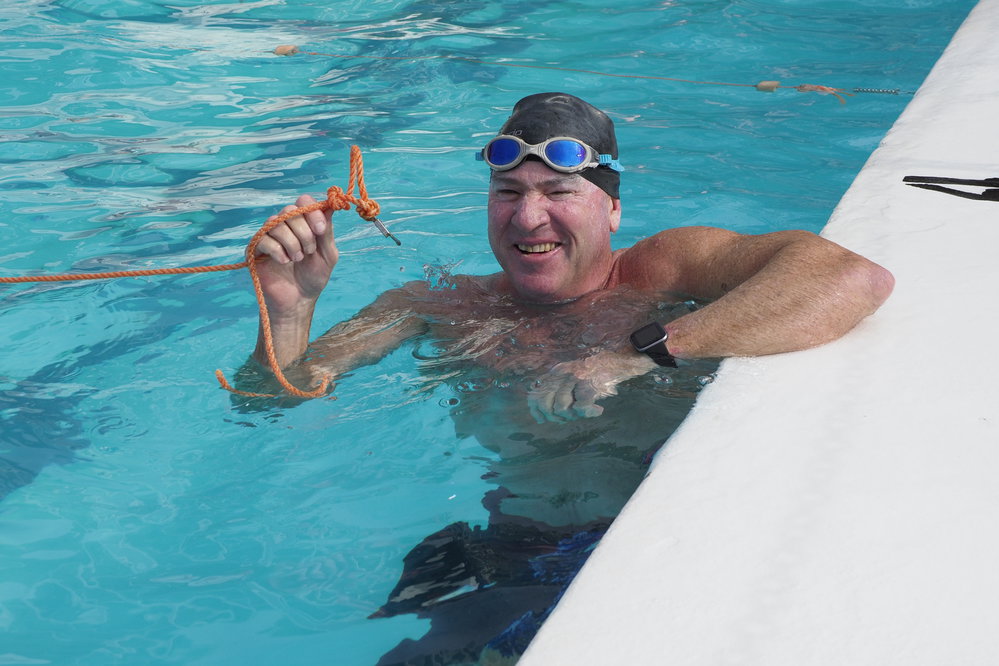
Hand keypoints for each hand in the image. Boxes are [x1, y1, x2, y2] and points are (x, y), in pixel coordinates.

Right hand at [254, 194, 338, 315]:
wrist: (298, 300)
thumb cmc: (313, 277)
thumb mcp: (327, 255)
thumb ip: (327, 232)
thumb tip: (329, 206)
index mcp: (303, 223)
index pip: (303, 201)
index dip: (312, 212)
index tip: (321, 230)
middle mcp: (285, 225)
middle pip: (290, 210)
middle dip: (304, 232)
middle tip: (309, 251)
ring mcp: (269, 235)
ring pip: (277, 223)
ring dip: (292, 243)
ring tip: (297, 259)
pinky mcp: (256, 248)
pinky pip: (264, 239)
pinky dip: (278, 251)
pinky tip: (284, 262)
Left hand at [527, 352, 653, 423]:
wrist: (619, 361)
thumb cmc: (597, 373)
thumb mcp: (573, 377)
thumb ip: (560, 390)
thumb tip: (545, 415)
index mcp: (556, 372)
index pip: (536, 393)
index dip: (536, 410)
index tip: (542, 419)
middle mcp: (562, 374)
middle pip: (546, 404)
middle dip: (555, 417)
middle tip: (569, 418)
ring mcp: (574, 378)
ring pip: (561, 408)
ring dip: (573, 416)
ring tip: (584, 413)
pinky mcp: (588, 384)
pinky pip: (580, 407)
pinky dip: (588, 413)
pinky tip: (597, 410)